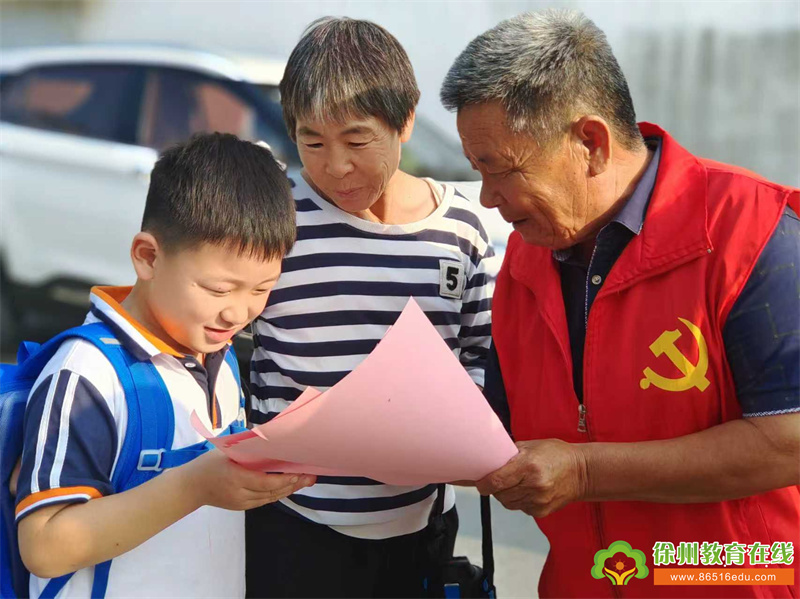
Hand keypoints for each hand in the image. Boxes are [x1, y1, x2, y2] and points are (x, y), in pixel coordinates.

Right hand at [182, 450, 315, 510]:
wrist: (190, 487)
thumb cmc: (208, 464)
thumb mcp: (227, 453)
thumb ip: (248, 451)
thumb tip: (271, 440)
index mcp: (236, 478)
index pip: (266, 482)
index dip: (285, 479)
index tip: (299, 473)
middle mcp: (240, 494)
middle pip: (272, 492)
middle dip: (293, 485)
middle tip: (310, 477)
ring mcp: (241, 503)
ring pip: (270, 498)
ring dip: (288, 490)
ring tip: (305, 481)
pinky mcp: (241, 507)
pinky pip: (263, 501)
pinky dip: (277, 494)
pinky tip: (289, 487)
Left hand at [475, 439, 587, 517]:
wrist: (582, 472)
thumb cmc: (556, 454)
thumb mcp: (531, 446)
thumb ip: (509, 454)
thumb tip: (487, 459)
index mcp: (528, 466)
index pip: (496, 481)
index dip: (483, 483)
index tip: (479, 481)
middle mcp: (533, 486)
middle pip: (499, 494)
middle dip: (494, 487)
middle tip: (500, 478)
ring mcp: (538, 501)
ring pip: (507, 503)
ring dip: (505, 494)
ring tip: (516, 482)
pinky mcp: (541, 512)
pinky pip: (519, 508)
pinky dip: (518, 500)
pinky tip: (527, 490)